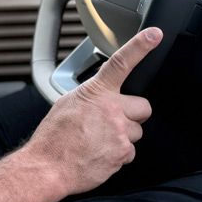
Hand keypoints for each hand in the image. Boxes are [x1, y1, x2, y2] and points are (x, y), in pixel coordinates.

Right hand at [21, 27, 160, 196]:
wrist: (48, 167)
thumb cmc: (54, 137)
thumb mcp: (68, 103)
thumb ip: (91, 96)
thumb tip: (100, 98)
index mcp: (97, 92)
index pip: (122, 62)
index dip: (140, 46)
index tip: (154, 34)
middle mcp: (112, 109)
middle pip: (143, 107)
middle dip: (133, 114)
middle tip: (114, 121)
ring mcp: (120, 132)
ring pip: (136, 132)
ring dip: (123, 136)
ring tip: (99, 140)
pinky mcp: (123, 153)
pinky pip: (130, 152)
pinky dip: (118, 154)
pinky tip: (100, 153)